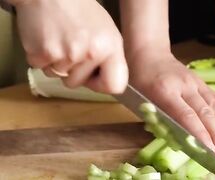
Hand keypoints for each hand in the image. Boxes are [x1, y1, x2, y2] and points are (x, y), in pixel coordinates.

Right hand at [13, 0, 127, 92]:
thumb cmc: (80, 10)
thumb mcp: (107, 31)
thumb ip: (109, 57)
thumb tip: (105, 81)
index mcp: (111, 47)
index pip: (115, 86)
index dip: (102, 84)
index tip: (94, 76)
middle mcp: (91, 53)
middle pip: (78, 84)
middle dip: (73, 71)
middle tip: (71, 47)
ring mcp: (66, 55)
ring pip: (59, 77)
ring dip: (57, 63)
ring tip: (59, 39)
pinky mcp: (43, 54)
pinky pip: (42, 68)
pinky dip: (41, 58)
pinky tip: (47, 38)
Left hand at [128, 50, 214, 161]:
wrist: (149, 53)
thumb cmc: (140, 79)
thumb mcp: (140, 99)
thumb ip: (158, 118)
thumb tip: (177, 139)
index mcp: (165, 91)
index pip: (186, 116)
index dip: (200, 134)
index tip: (212, 151)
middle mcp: (184, 86)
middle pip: (205, 113)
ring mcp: (196, 83)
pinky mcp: (201, 82)